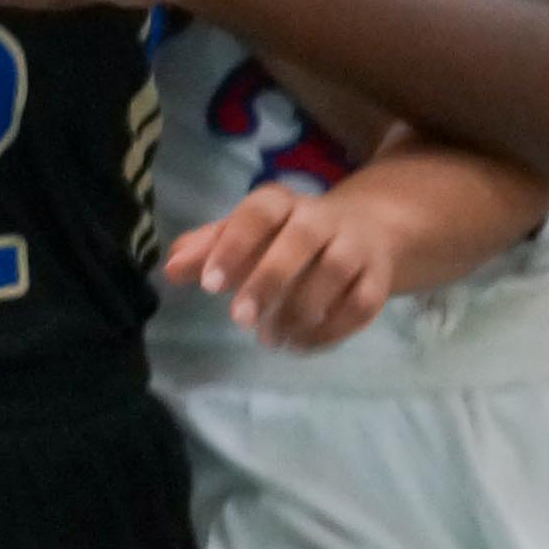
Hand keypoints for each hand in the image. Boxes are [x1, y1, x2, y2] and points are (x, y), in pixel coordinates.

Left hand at [163, 179, 403, 350]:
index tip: (209, 284)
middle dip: (268, 280)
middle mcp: (323, 218)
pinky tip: (300, 345)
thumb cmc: (283, 236)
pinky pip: (363, 303)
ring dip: (300, 310)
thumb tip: (170, 269)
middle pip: (301, 239)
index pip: (259, 212)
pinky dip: (332, 329)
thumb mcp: (243, 234)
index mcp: (281, 203)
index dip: (234, 244)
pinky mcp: (378, 277)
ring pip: (335, 271)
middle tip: (238, 319)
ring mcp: (356, 246)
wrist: (364, 229)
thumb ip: (206, 248)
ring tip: (269, 338)